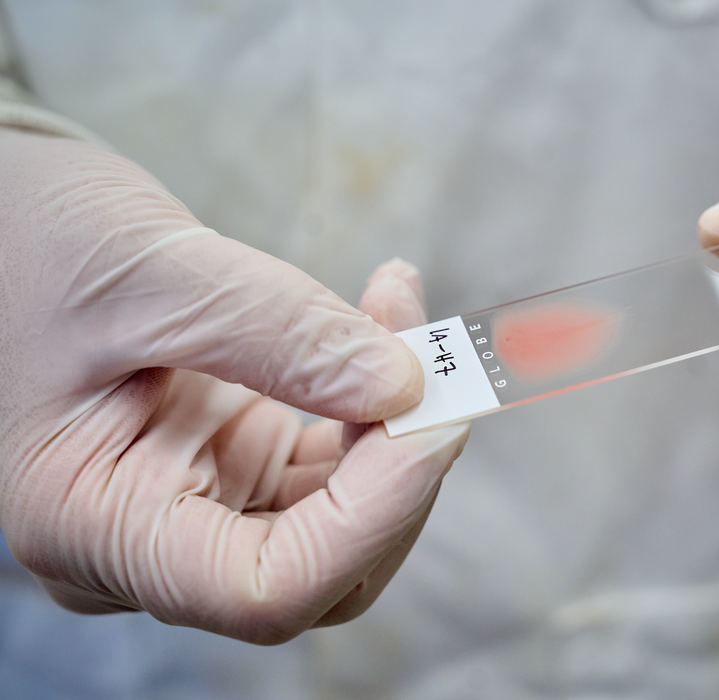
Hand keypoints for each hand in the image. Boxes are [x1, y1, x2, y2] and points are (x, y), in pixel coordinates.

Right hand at [0, 129, 468, 642]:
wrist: (13, 224)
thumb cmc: (36, 245)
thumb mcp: (148, 274)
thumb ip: (280, 336)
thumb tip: (404, 388)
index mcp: (97, 526)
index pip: (267, 589)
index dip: (372, 518)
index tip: (430, 416)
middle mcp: (154, 539)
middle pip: (326, 565)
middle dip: (399, 468)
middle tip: (433, 352)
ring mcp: (203, 503)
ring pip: (346, 519)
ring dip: (400, 425)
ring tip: (400, 308)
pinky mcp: (239, 462)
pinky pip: (338, 465)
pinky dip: (377, 401)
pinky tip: (383, 320)